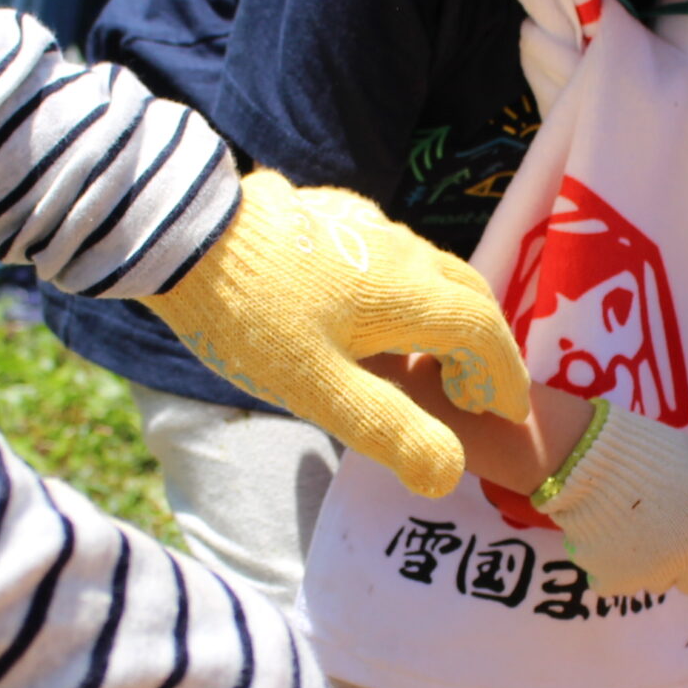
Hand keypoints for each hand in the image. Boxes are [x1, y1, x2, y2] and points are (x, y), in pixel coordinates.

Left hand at [142, 171, 532, 496]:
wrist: (181, 235)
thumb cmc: (251, 318)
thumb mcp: (317, 389)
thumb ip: (389, 429)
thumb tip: (447, 472)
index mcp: (410, 293)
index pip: (484, 332)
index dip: (503, 376)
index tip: (505, 411)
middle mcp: (401, 250)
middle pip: (467, 293)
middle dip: (484, 345)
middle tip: (474, 392)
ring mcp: (365, 226)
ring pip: (429, 269)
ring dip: (446, 315)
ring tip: (426, 359)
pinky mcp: (329, 215)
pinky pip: (390, 253)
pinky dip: (406, 290)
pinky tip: (370, 310)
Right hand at [536, 401, 687, 600]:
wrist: (585, 458)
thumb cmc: (648, 452)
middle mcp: (683, 561)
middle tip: (670, 528)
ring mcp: (645, 575)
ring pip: (659, 582)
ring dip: (654, 563)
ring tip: (633, 525)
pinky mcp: (610, 580)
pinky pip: (622, 582)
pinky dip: (617, 567)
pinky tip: (609, 536)